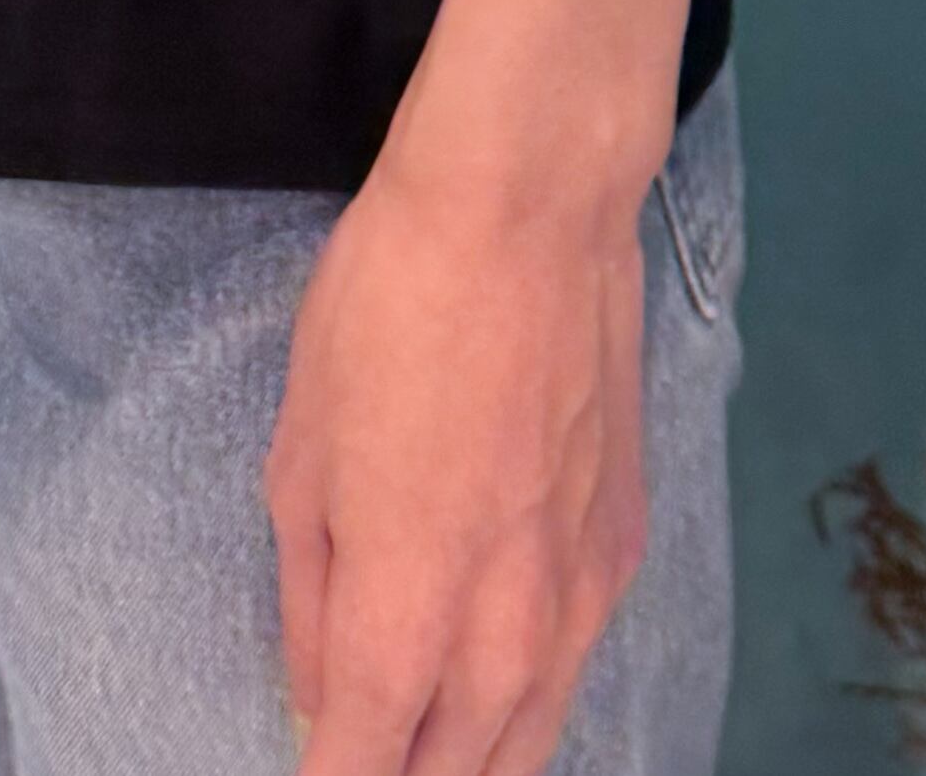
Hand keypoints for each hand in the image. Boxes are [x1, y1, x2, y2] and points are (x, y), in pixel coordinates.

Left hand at [266, 140, 652, 775]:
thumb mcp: (300, 451)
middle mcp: (506, 633)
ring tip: (425, 740)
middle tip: (361, 749)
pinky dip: (529, 690)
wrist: (528, 207)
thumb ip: (312, 600)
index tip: (311, 771)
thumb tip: (320, 700)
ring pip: (529, 740)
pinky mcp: (625, 547)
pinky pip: (574, 663)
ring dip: (471, 759)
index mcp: (406, 612)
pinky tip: (498, 657)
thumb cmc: (386, 307)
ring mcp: (580, 595)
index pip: (364, 770)